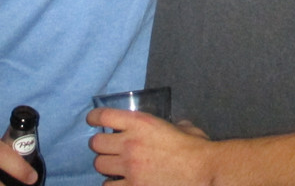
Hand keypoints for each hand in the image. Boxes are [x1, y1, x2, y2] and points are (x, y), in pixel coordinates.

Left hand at [87, 108, 210, 185]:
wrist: (203, 172)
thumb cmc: (196, 149)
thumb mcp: (184, 128)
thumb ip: (174, 125)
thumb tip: (178, 126)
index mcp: (141, 123)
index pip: (104, 116)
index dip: (94, 117)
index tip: (92, 120)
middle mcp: (130, 143)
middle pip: (96, 143)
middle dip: (99, 145)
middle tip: (106, 148)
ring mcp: (129, 167)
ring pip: (99, 165)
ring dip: (105, 165)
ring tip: (113, 167)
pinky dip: (112, 185)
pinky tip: (119, 183)